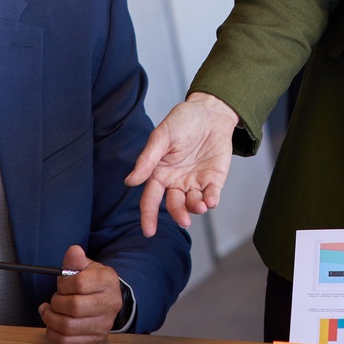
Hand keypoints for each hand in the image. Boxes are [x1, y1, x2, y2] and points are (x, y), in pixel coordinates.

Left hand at [40, 244, 123, 343]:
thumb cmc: (93, 283)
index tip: (61, 285)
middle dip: (56, 303)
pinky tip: (51, 325)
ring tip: (48, 311)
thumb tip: (73, 251)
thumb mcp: (86, 267)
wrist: (107, 299)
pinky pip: (67, 342)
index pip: (80, 284)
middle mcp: (111, 304)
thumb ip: (76, 260)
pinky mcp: (96, 340)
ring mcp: (105, 324)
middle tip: (54, 299)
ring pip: (68, 327)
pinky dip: (53, 334)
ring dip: (50, 319)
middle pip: (74, 307)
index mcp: (108, 281)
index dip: (63, 285)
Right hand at [126, 92, 239, 234]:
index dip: (148, 216)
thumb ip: (147, 159)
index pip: (151, 199)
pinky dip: (211, 201)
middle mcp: (176, 182)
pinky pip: (211, 195)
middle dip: (178, 214)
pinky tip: (210, 202)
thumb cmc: (183, 121)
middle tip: (184, 222)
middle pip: (174, 205)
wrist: (211, 112)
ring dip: (195, 208)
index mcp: (160, 173)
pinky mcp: (213, 179)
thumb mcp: (162, 136)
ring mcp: (195, 182)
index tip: (149, 231)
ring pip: (192, 203)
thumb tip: (130, 181)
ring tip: (200, 206)